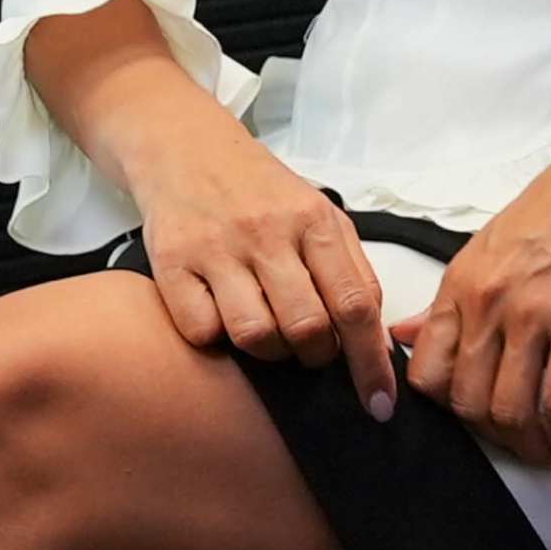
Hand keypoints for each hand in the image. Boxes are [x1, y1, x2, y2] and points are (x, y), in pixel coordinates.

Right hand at [134, 143, 400, 419]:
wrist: (185, 145)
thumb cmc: (260, 190)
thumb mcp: (319, 213)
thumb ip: (352, 271)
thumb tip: (376, 341)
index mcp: (314, 221)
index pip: (356, 304)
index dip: (371, 363)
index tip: (379, 403)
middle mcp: (267, 233)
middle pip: (307, 328)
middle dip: (315, 355)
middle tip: (309, 346)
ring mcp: (217, 248)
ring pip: (255, 335)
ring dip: (267, 351)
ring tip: (266, 329)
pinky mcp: (172, 262)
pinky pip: (201, 331)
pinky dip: (215, 336)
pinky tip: (220, 312)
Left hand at [391, 118, 550, 467]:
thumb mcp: (484, 252)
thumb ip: (446, 304)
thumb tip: (403, 335)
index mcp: (458, 287)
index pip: (425, 373)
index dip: (447, 408)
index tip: (474, 417)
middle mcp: (485, 305)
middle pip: (467, 402)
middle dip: (493, 435)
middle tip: (518, 440)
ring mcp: (529, 316)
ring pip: (510, 411)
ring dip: (530, 446)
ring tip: (549, 451)